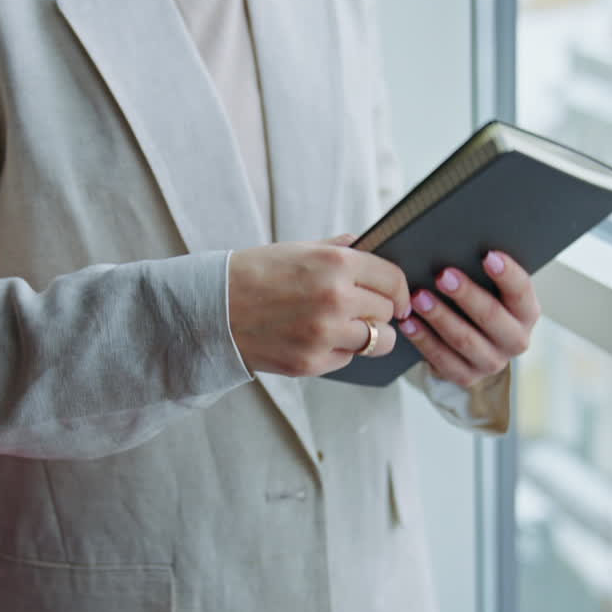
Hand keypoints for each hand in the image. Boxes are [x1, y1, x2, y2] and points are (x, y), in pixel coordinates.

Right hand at [229, 234, 411, 376]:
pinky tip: (318, 338)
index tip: (398, 297)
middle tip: (364, 310)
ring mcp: (324, 334)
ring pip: (378, 341)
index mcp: (335, 263)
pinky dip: (340, 351)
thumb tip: (371, 248)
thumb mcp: (299, 249)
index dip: (399, 289)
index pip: (392, 279)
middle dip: (379, 310)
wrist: (212, 308)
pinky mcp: (312, 362)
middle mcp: (335, 299)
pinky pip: (348, 359)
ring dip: (369, 335)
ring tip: (350, 328)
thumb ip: (340, 249)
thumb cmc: (255, 273)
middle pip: (387, 311)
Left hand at [398, 250, 540, 387]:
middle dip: (466, 295)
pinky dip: (423, 339)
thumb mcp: (489, 288)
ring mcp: (492, 362)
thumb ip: (482, 272)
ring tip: (418, 297)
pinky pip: (443, 359)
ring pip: (464, 339)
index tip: (488, 255)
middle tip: (442, 275)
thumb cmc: (478, 302)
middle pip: (491, 317)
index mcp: (526, 312)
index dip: (507, 274)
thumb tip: (458, 244)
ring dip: (439, 316)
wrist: (472, 344)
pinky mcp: (467, 376)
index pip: (521, 292)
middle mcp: (516, 340)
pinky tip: (408, 322)